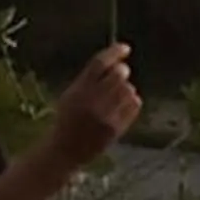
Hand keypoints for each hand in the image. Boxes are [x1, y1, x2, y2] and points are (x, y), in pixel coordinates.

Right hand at [51, 43, 141, 162]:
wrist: (65, 150)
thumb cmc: (68, 119)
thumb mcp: (71, 95)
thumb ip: (89, 79)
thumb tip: (115, 61)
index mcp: (78, 90)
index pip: (99, 63)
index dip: (114, 52)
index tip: (125, 48)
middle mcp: (92, 102)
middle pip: (118, 74)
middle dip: (122, 70)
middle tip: (121, 73)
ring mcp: (105, 116)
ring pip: (128, 89)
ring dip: (126, 88)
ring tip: (117, 95)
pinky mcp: (115, 128)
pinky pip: (134, 105)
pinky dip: (132, 101)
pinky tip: (123, 105)